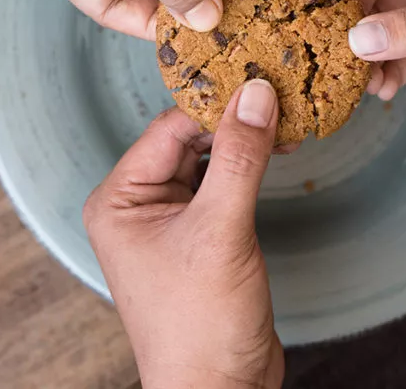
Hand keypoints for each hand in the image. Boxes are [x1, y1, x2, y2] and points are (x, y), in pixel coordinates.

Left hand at [84, 80, 284, 388]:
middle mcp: (136, 206)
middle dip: (233, 122)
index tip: (261, 79)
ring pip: (208, 161)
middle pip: (188, 141)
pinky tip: (276, 153)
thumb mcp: (221, 231)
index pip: (169, 129)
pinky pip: (221, 187)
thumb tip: (256, 96)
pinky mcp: (198, 237)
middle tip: (281, 96)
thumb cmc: (199, 326)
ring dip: (244, 143)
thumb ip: (240, 159)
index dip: (216, 103)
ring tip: (286, 120)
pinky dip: (248, 169)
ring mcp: (167, 222)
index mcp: (118, 199)